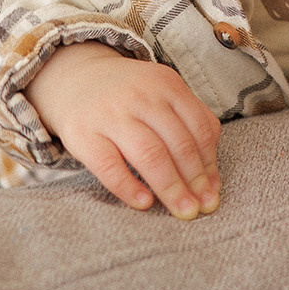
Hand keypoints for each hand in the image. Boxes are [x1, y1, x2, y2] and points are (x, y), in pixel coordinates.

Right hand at [25, 41, 220, 218]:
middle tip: (203, 208)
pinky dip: (129, 187)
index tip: (213, 191)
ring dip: (171, 187)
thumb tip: (211, 179)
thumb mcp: (162, 94)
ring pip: (150, 154)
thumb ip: (190, 125)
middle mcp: (141, 95)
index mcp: (166, 83)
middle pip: (178, 143)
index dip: (210, 163)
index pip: (200, 127)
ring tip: (183, 211)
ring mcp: (111, 114)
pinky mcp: (83, 134)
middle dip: (195, 181)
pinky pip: (109, 166)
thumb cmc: (129, 96)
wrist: (75, 78)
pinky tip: (144, 202)